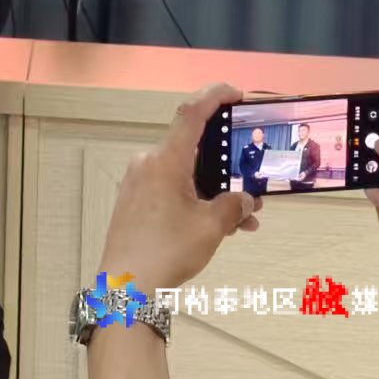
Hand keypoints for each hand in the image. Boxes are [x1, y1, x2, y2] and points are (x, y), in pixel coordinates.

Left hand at [98, 82, 261, 291]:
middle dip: (226, 164)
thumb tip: (247, 201)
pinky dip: (197, 201)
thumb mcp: (211, 227)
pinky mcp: (135, 201)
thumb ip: (234, 207)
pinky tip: (221, 227)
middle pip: (192, 149)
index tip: (236, 93)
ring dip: (216, 191)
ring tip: (246, 219)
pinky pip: (172, 190)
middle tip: (253, 176)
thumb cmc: (167, 248)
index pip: (190, 114)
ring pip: (186, 175)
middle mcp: (148, 163)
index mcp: (165, 160)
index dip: (213, 97)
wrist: (126, 285)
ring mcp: (139, 182)